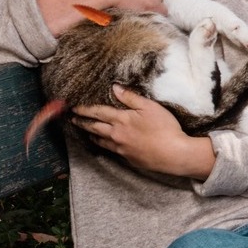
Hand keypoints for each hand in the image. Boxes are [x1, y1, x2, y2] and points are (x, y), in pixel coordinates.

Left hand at [76, 86, 215, 178]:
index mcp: (121, 120)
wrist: (173, 154)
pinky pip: (111, 150)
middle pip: (95, 127)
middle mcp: (117, 134)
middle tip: (73, 120)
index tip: (75, 108)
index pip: (98, 112)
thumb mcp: (150, 107)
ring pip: (101, 141)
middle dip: (83, 123)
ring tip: (87, 133)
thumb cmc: (165, 128)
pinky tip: (107, 145)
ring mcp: (121, 148)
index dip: (85, 109)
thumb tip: (115, 88)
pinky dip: (105, 146)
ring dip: (92, 135)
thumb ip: (131, 97)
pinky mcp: (128, 158)